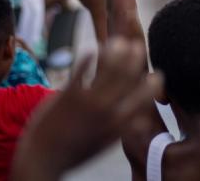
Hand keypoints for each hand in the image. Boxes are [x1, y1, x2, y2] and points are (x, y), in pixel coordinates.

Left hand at [11, 38, 162, 180]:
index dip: (153, 83)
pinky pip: (82, 67)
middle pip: (128, 75)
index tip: (156, 74)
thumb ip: (124, 130)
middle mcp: (106, 110)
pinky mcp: (67, 93)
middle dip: (136, 56)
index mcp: (118, 124)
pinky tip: (93, 48)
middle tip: (137, 45)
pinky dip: (90, 54)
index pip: (144, 97)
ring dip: (116, 49)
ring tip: (117, 41)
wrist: (43, 158)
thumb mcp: (105, 144)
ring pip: (109, 66)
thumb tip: (144, 122)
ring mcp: (87, 100)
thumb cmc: (75, 152)